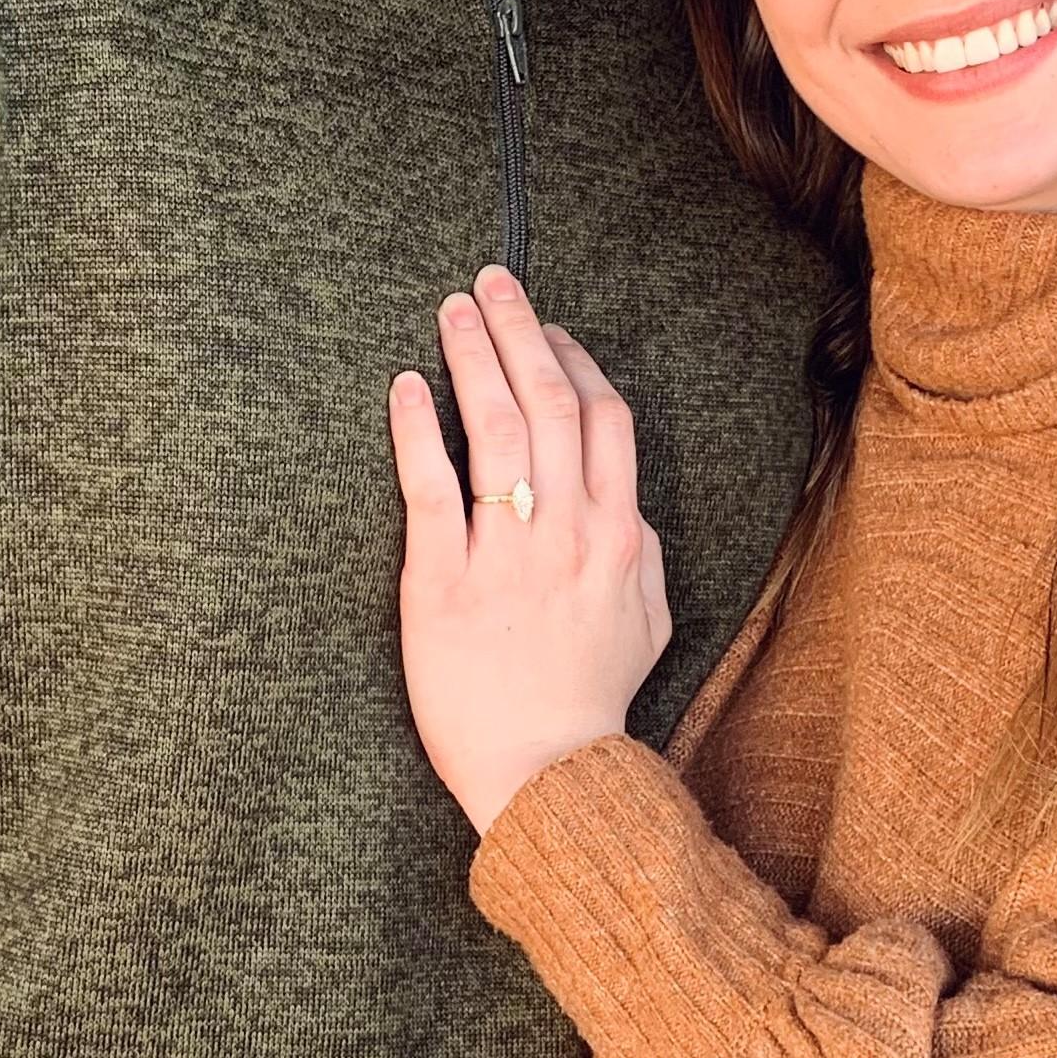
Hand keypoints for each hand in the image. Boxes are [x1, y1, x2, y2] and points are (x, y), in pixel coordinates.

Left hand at [389, 267, 672, 834]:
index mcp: (620, 535)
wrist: (548, 776)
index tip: (546, 327)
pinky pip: (430, 488)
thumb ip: (640, 550)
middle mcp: (569, 532)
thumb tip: (624, 499)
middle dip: (521, 329)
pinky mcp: (442, 585)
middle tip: (492, 281)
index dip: (574, 359)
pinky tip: (406, 386)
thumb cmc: (593, 700)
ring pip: (495, 428)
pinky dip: (419, 428)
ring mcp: (506, 555)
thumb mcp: (649, 620)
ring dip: (472, 357)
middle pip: (549, 401)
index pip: (604, 417)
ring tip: (452, 310)